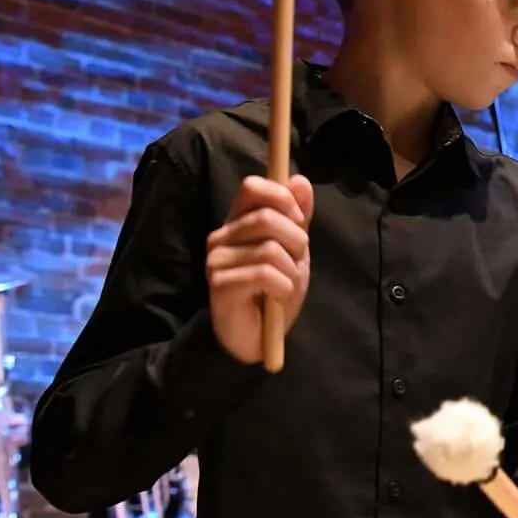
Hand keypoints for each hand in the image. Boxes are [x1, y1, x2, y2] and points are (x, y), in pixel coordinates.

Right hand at [207, 175, 313, 363]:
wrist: (257, 336)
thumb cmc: (274, 291)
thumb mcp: (294, 251)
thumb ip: (298, 218)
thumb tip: (300, 180)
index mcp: (239, 221)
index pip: (252, 187)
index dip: (281, 197)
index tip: (298, 219)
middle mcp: (222, 236)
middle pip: (267, 218)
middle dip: (296, 241)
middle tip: (296, 263)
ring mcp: (217, 259)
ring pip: (270, 249)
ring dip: (291, 271)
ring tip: (285, 286)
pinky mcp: (219, 283)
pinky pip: (264, 275)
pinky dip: (283, 288)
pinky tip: (277, 298)